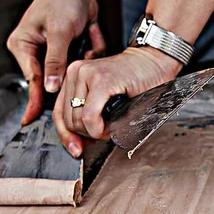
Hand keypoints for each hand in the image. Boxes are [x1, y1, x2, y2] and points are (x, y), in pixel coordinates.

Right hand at [7, 0, 105, 125]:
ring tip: (84, 40)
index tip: (32, 120)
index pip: (33, 81)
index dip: (36, 102)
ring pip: (72, 72)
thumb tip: (51, 87)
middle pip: (53, 81)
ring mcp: (54, 53)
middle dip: (69, 80)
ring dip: (83, 58)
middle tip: (75, 86)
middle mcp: (37, 52)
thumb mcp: (59, 31)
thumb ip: (55, 60)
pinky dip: (91, 50)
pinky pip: (83, 61)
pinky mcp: (70, 50)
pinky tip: (90, 35)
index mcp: (23, 47)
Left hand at [53, 46, 182, 156]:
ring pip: (77, 120)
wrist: (154, 64)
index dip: (67, 136)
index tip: (77, 149)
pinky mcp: (101, 80)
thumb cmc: (135, 84)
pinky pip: (89, 116)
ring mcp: (86, 74)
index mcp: (73, 77)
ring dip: (95, 132)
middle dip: (86, 135)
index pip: (58, 113)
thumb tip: (75, 143)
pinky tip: (110, 127)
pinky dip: (98, 128)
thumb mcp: (104, 101)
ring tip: (110, 128)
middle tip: (105, 133)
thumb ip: (86, 117)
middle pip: (68, 120)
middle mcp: (76, 72)